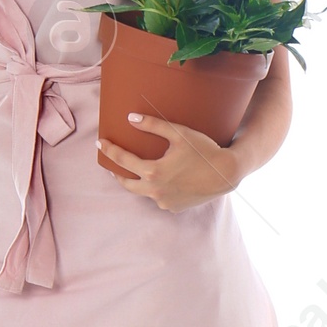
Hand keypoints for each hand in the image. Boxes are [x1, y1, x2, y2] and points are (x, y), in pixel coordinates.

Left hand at [99, 113, 239, 210]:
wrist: (226, 174)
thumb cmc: (204, 150)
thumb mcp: (179, 133)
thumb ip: (152, 125)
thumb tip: (130, 118)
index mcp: (153, 172)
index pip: (122, 160)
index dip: (109, 150)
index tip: (100, 143)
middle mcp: (155, 191)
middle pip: (126, 183)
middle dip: (117, 173)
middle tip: (113, 165)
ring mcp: (164, 202)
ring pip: (143, 192)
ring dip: (139, 182)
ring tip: (138, 171)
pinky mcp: (174, 208)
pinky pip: (159, 198)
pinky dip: (157, 189)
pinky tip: (163, 180)